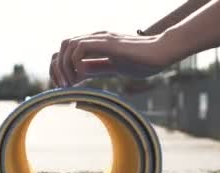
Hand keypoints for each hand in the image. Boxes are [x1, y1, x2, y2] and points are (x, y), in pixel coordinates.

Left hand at [49, 31, 176, 86]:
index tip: (64, 86)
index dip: (61, 68)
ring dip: (64, 66)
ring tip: (69, 85)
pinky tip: (81, 77)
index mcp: (96, 44)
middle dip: (58, 68)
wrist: (161, 53)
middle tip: (63, 87)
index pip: (68, 51)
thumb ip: (98, 69)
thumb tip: (80, 77)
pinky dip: (75, 63)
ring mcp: (101, 38)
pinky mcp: (107, 42)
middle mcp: (95, 38)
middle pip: (63, 46)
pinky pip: (79, 47)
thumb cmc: (143, 62)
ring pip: (68, 45)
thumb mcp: (115, 68)